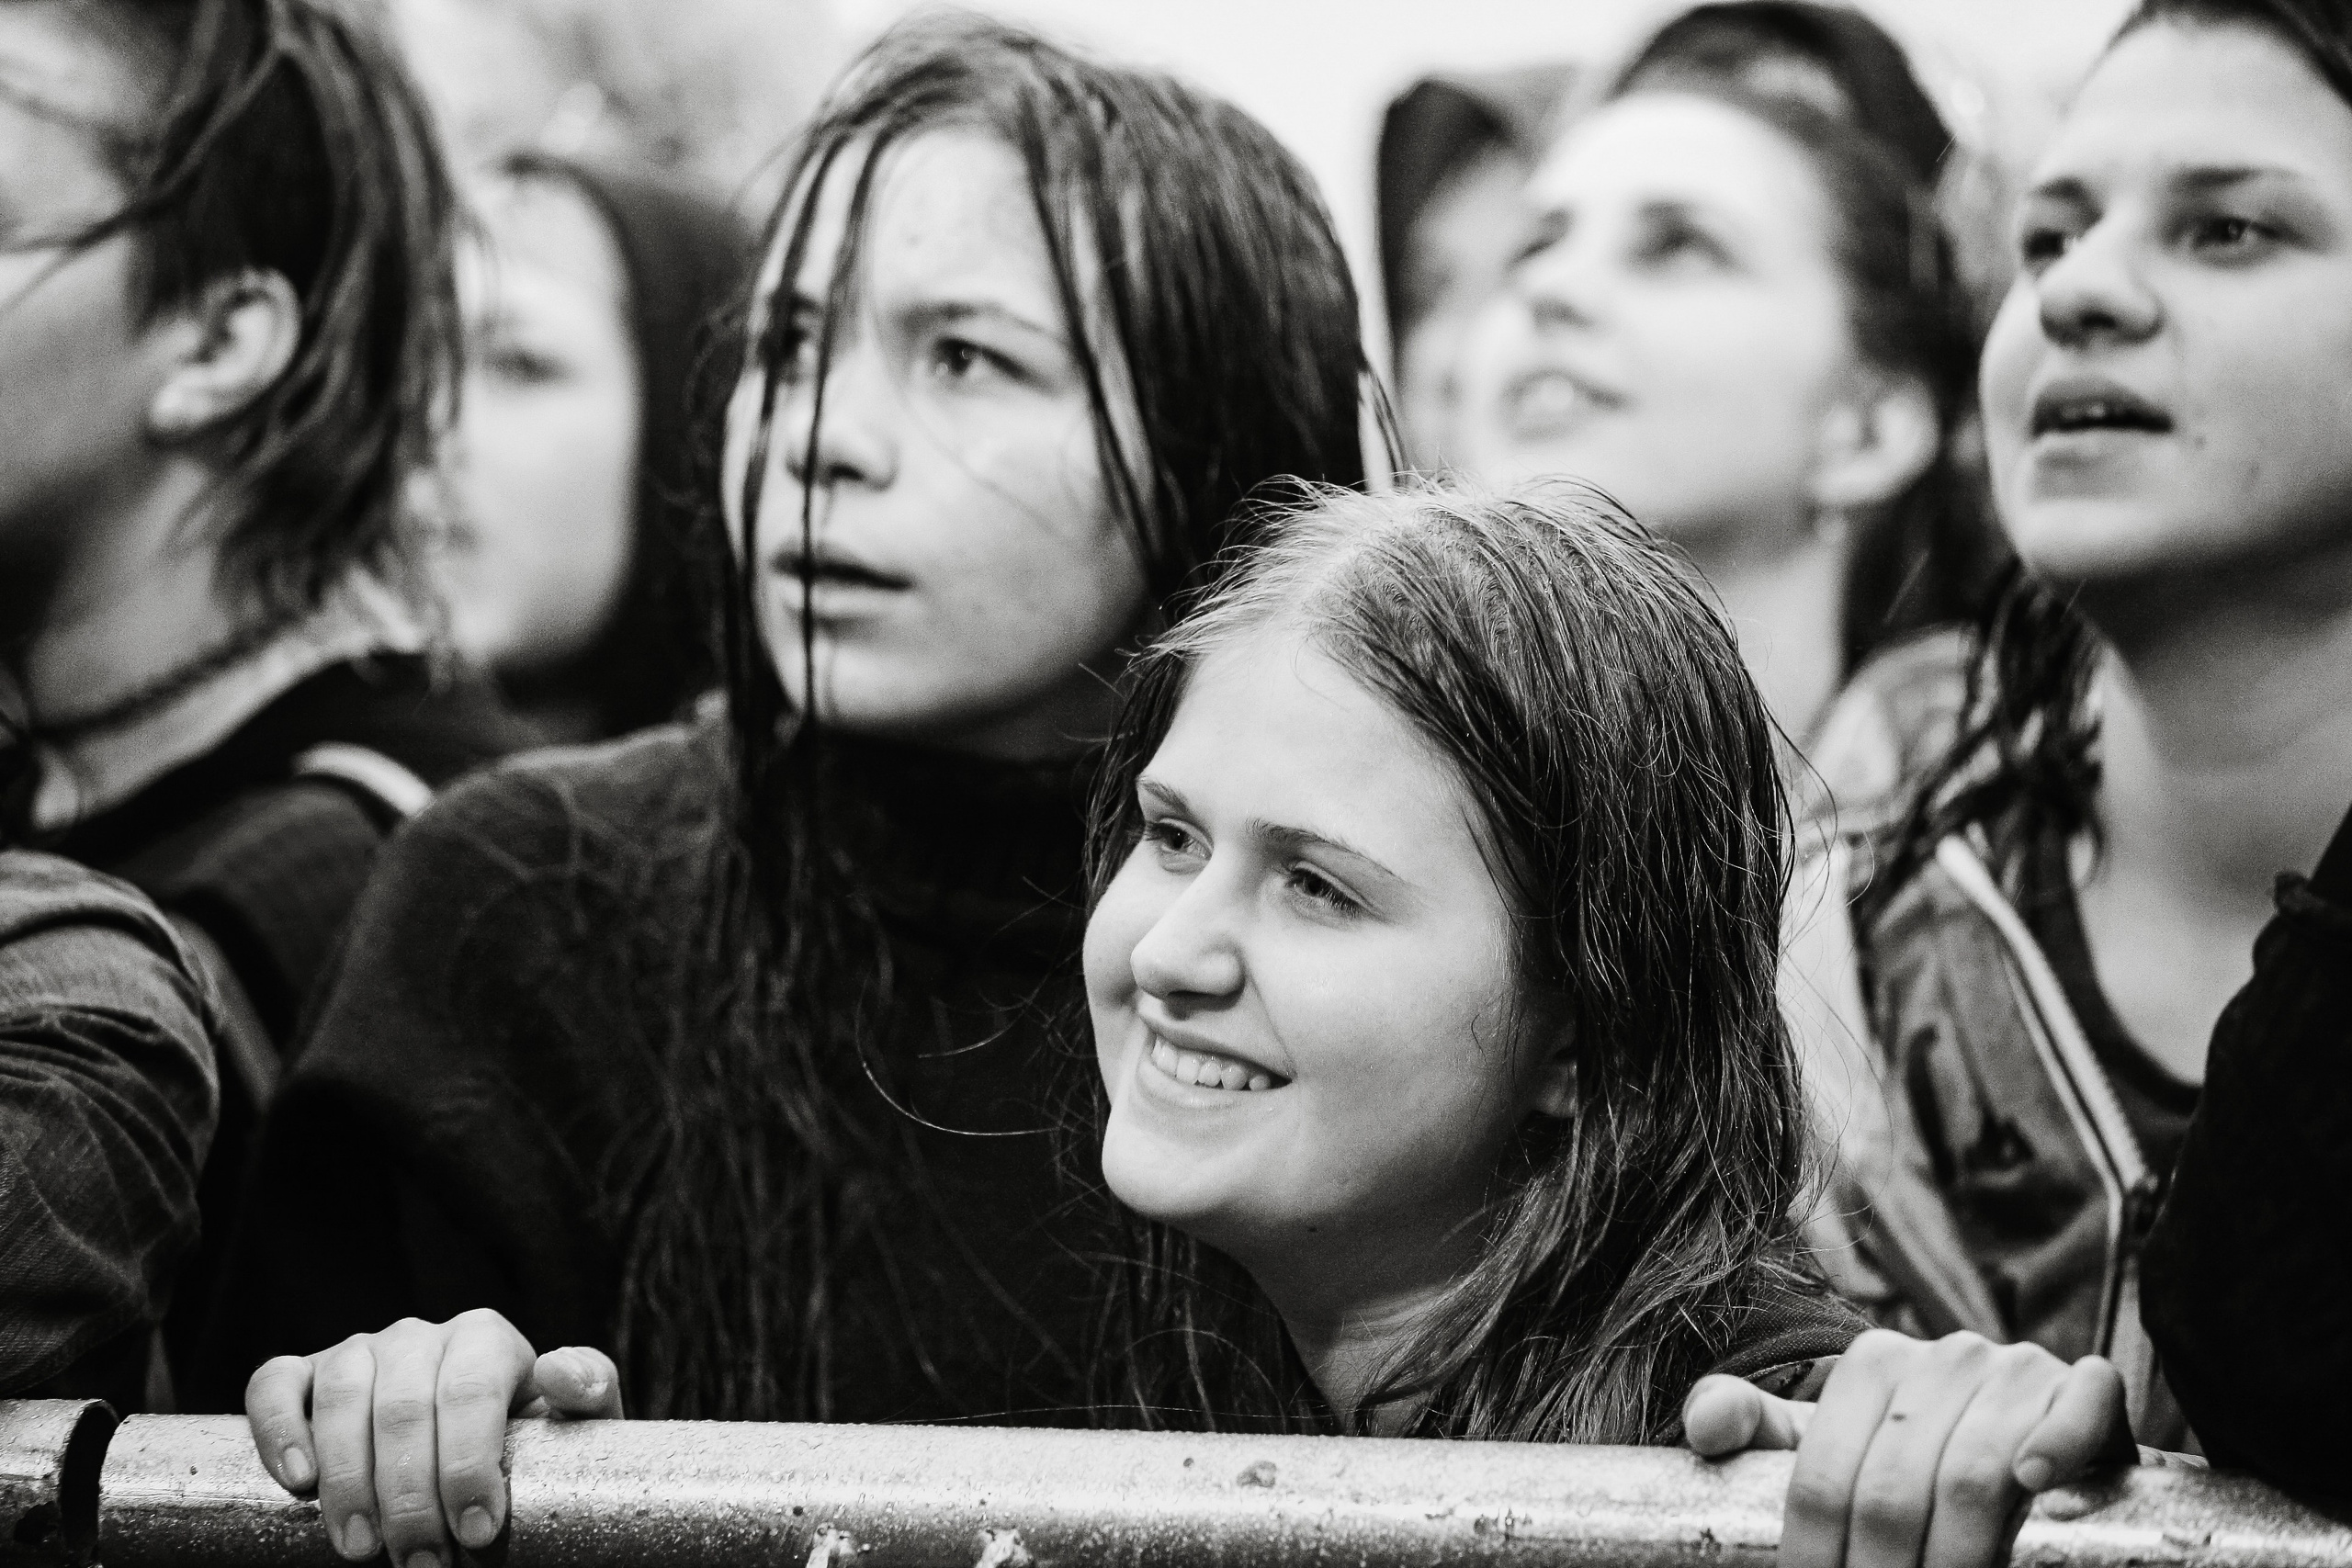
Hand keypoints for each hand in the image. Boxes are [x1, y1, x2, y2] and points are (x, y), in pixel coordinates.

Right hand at [245, 1308, 623, 1565]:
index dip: (470, 1464)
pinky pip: (275, 1385)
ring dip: (347, 1480)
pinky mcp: (303, 1376)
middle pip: (404, 1406)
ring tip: (362, 1549)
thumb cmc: (526, 1447)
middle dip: (411, 1495)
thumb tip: (558, 1370)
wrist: (476, 1462)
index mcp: (485, 1340)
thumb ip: (586, 1390)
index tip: (478, 1531)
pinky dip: (280, 1429)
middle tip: (422, 1563)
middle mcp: (419, 1336)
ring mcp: (357, 1352)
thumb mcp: (571, 1424)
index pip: (471, 1391)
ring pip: (342, 1398)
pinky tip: (297, 1483)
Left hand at [1683, 1329, 2132, 1567]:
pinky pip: (2077, 1408)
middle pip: (1892, 1494)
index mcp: (1871, 1364)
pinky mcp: (2085, 1387)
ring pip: (1975, 1477)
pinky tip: (2033, 1484)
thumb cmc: (1914, 1456)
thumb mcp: (1833, 1440)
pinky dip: (2056, 1444)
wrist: (2030, 1439)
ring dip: (1959, 1561)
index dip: (1813, 1561)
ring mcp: (2018, 1369)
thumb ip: (1761, 1430)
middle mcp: (1944, 1355)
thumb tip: (1703, 1429)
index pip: (1823, 1480)